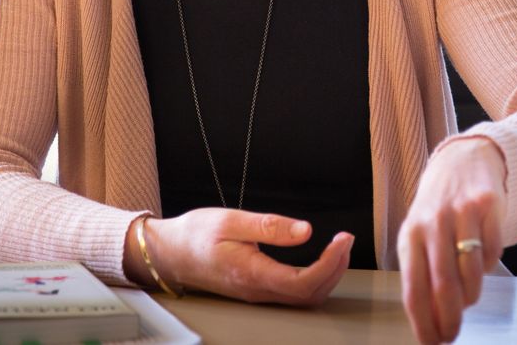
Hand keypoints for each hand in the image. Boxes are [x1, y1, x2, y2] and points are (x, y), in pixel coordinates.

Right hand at [125, 208, 352, 305]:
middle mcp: (257, 290)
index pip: (302, 282)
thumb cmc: (196, 235)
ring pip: (303, 297)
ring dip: (328, 274)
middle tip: (347, 240)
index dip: (329, 264)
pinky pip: (294, 292)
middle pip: (309, 294)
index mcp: (252, 273)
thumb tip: (306, 230)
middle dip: (336, 269)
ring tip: (339, 247)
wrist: (169, 253)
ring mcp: (258, 293)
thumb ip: (270, 226)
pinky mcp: (258, 289)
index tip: (342, 239)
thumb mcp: (232, 220)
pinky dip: (316, 277)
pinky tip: (321, 258)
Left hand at [397, 137, 507, 343]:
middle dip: (450, 318)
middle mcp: (433, 222)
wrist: (462, 162)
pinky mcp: (488, 204)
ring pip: (472, 272)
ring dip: (472, 293)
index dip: (423, 321)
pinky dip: (489, 265)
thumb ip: (421, 271)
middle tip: (453, 334)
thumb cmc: (438, 208)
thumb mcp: (419, 235)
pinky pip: (493, 252)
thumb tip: (427, 319)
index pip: (413, 288)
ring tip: (469, 294)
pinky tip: (481, 257)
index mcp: (411, 234)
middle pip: (444, 285)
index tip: (431, 342)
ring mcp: (461, 212)